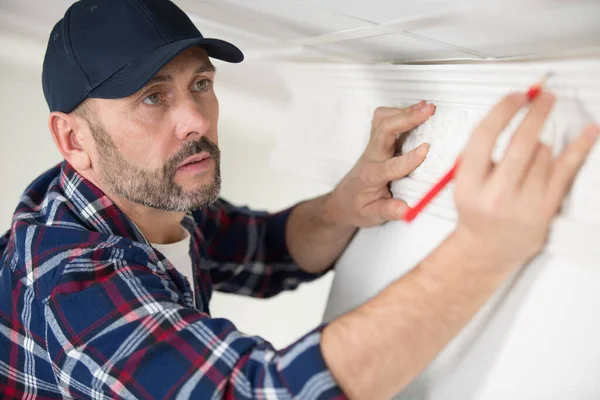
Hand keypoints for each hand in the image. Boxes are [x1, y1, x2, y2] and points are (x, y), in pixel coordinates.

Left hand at [327, 101, 435, 227]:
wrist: (343, 201)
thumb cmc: (358, 207)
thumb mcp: (372, 216)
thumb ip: (389, 211)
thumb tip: (407, 209)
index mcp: (372, 176)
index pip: (390, 166)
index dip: (409, 158)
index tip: (426, 149)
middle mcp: (372, 157)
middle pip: (384, 130)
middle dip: (407, 118)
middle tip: (429, 111)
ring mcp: (373, 147)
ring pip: (382, 119)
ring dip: (404, 111)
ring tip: (426, 107)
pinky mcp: (377, 141)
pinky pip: (384, 119)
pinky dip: (401, 111)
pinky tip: (416, 111)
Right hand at [453, 92, 597, 272]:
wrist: (488, 249)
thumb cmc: (477, 212)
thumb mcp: (462, 182)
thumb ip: (478, 152)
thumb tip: (507, 116)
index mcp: (469, 185)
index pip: (485, 138)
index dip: (503, 111)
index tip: (515, 97)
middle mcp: (496, 195)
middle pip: (520, 143)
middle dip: (535, 114)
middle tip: (543, 97)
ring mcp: (523, 203)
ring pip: (542, 154)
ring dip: (539, 145)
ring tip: (528, 157)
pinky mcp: (545, 209)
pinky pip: (566, 171)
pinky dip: (578, 148)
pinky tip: (587, 133)